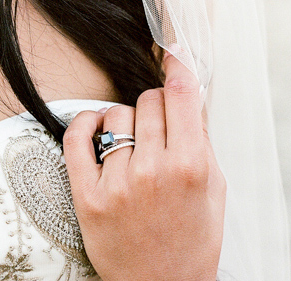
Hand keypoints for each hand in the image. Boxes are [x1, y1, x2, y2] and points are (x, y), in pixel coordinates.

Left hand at [63, 51, 225, 280]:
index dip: (177, 68)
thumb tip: (189, 91)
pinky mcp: (86, 195)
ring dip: (124, 121)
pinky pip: (76, 136)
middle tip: (158, 127)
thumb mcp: (213, 192)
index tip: (171, 50)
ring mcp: (118, 183)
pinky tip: (93, 127)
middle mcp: (155, 171)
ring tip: (132, 146)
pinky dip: (84, 123)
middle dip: (155, 106)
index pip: (181, 95)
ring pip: (116, 114)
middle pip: (148, 100)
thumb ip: (203, 141)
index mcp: (193, 168)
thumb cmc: (192, 240)